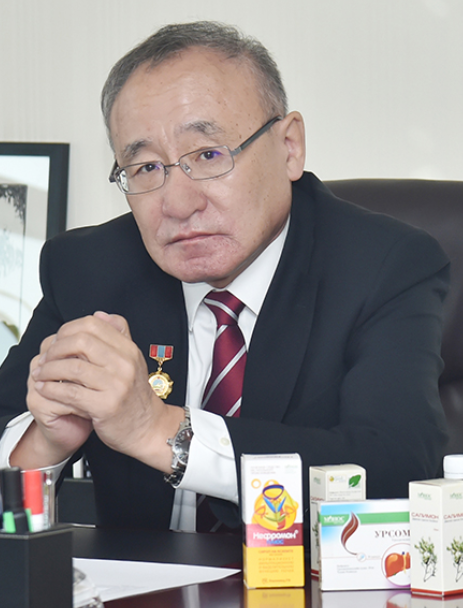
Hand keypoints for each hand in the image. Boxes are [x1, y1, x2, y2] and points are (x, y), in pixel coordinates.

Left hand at [25, 312, 183, 471]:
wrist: (148, 428)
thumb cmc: (134, 396)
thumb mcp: (132, 360)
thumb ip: (119, 335)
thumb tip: (100, 314)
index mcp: (129, 349)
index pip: (93, 325)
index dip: (68, 329)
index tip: (57, 341)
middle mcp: (124, 364)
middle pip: (81, 341)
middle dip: (56, 348)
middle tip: (46, 357)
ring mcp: (116, 385)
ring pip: (73, 366)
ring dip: (49, 369)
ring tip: (40, 374)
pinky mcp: (105, 406)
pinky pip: (70, 392)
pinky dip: (52, 389)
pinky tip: (45, 389)